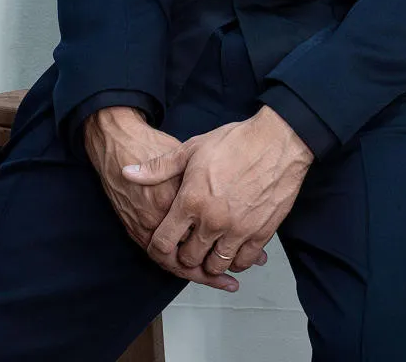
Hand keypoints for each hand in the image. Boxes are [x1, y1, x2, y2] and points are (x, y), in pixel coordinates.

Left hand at [122, 105, 313, 276]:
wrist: (277, 141)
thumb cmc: (236, 142)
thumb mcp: (192, 148)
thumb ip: (159, 167)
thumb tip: (128, 172)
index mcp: (191, 201)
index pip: (164, 243)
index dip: (160, 248)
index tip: (165, 244)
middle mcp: (212, 221)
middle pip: (189, 259)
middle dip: (186, 255)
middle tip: (190, 244)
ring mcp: (237, 229)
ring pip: (216, 264)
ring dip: (211, 260)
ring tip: (212, 247)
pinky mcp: (260, 232)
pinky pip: (243, 261)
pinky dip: (237, 260)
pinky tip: (234, 248)